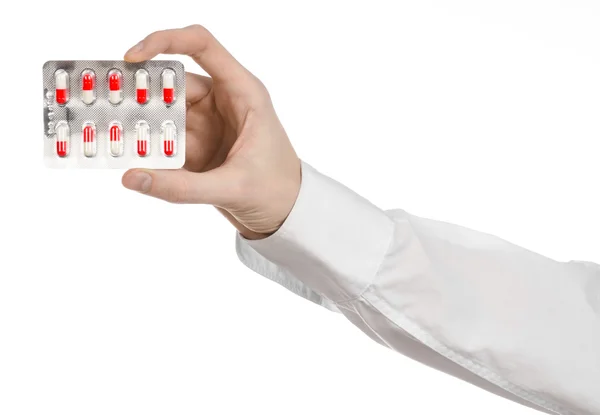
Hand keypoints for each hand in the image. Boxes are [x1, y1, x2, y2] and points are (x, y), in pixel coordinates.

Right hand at [121, 25, 300, 239]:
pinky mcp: (197, 145)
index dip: (165, 41)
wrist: (287, 214)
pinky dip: (145, 144)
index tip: (132, 58)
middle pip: (173, 81)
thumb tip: (132, 178)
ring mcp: (207, 122)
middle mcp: (222, 101)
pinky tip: (124, 153)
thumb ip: (182, 187)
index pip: (203, 45)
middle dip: (140, 90)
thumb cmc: (276, 191)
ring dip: (138, 120)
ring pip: (164, 110)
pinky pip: (164, 137)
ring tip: (105, 129)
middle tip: (104, 102)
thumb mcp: (232, 188)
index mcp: (242, 93)